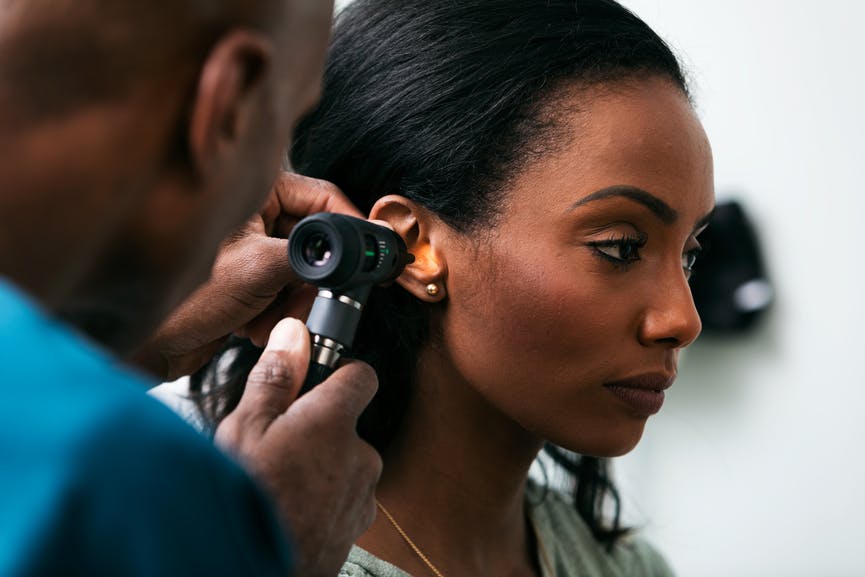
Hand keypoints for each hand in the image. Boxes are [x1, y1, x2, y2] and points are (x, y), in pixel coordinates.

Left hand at [131, 172, 362, 379]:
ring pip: (307, 275)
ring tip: (267, 320)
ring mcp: (254, 252)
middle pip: (319, 242)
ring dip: (295, 304)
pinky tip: (253, 328)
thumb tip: (354, 252)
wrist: (145, 347)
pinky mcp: (251, 284)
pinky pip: (289, 296)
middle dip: (314, 280)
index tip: (369, 253)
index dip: (349, 227)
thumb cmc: (183, 299)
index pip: (323, 197)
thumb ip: (313, 256)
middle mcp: (254, 218)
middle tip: (311, 301)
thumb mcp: (259, 268)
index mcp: (253, 193)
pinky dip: (280, 315)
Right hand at [215, 318, 381, 576]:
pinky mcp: (356, 527)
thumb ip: (276, 378)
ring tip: (278, 484)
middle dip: (317, 431)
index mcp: (334, 423)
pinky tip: (289, 509)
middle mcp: (361, 456)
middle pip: (346, 426)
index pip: (361, 376)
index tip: (314, 383)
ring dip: (319, 468)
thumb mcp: (245, 429)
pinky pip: (343, 499)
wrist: (247, 567)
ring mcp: (362, 495)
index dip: (339, 374)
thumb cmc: (246, 500)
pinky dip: (322, 500)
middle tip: (276, 446)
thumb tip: (293, 334)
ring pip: (343, 465)